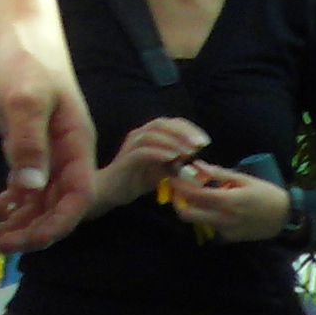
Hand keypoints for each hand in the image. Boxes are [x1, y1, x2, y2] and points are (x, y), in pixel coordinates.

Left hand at [0, 14, 94, 250]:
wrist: (18, 29)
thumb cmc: (28, 59)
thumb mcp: (26, 98)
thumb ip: (28, 142)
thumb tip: (29, 188)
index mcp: (76, 146)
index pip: (77, 197)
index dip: (57, 224)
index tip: (29, 241)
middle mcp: (65, 156)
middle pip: (54, 206)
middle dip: (28, 230)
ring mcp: (45, 153)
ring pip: (35, 200)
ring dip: (13, 221)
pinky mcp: (25, 147)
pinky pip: (20, 185)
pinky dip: (4, 202)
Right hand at [87, 116, 210, 216]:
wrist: (111, 191)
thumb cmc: (138, 180)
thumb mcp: (163, 171)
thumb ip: (177, 165)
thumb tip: (198, 165)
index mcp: (148, 135)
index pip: (170, 123)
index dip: (189, 128)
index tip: (205, 141)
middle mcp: (139, 135)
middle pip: (162, 123)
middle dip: (183, 132)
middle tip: (200, 144)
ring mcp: (131, 145)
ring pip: (153, 134)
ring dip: (174, 141)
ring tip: (189, 152)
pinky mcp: (126, 158)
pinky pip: (144, 150)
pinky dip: (160, 152)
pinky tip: (174, 158)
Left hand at [165, 161, 294, 243]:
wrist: (285, 218)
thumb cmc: (266, 194)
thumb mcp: (244, 179)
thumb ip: (218, 173)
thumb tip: (197, 166)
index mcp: (227, 200)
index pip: (193, 195)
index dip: (179, 186)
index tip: (173, 178)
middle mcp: (223, 218)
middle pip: (188, 214)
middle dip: (178, 203)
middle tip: (177, 192)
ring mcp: (225, 231)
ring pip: (198, 221)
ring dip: (192, 209)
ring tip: (195, 198)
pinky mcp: (229, 238)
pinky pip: (211, 227)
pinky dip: (208, 217)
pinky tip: (215, 209)